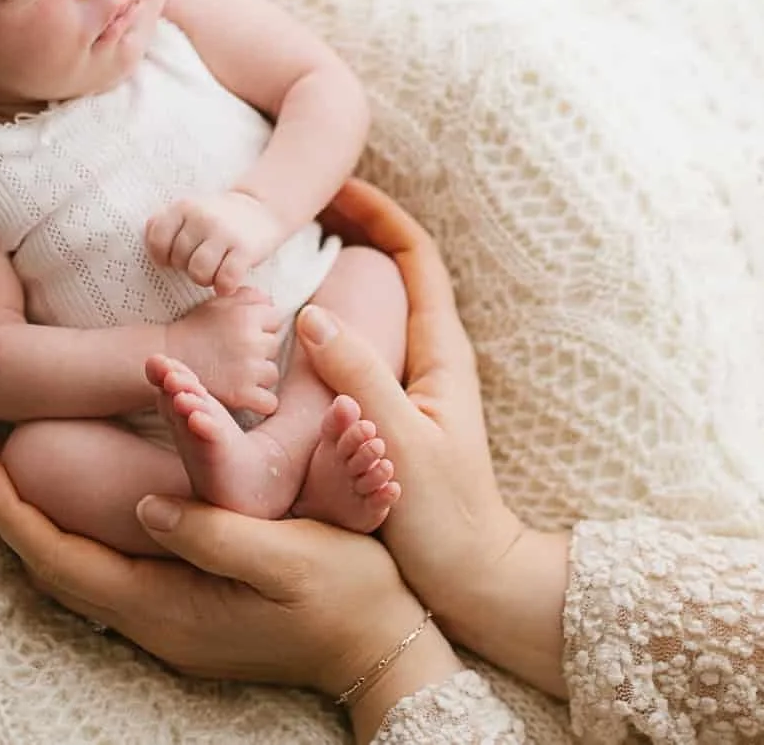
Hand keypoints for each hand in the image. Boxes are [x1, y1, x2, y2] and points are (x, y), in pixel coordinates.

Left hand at [0, 458, 464, 740]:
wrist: (388, 649)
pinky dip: (84, 537)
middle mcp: (158, 624)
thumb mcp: (286, 557)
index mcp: (169, 608)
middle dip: (17, 515)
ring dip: (47, 525)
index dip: (14, 513)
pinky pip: (113, 576)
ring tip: (23, 474)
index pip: (62, 561)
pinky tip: (91, 504)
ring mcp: (174, 626)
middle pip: (59, 570)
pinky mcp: (192, 616)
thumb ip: (214, 534)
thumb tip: (146, 506)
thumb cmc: (347, 597)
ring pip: (83, 575)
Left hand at [147, 190, 284, 295]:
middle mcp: (202, 217)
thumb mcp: (189, 210)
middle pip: (178, 260)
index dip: (162, 256)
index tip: (175, 257)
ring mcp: (224, 232)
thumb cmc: (217, 218)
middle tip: (202, 261)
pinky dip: (224, 287)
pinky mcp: (245, 249)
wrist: (261, 208)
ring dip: (205, 279)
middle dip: (187, 267)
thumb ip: (164, 222)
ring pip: (198, 273)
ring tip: (214, 272)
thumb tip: (151, 244)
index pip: (157, 240)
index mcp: (184, 207)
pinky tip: (227, 284)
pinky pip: (225, 279)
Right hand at [162, 286, 282, 415]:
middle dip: (260, 350)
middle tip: (234, 353)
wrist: (166, 359)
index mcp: (248, 315)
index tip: (243, 334)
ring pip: (272, 374)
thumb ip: (248, 297)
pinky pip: (268, 402)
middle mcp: (252, 341)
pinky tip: (243, 394)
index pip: (276, 320)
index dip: (261, 327)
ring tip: (234, 372)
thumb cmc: (195, 329)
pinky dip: (259, 402)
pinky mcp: (242, 394)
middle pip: (275, 346)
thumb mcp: (219, 303)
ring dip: (258, 376)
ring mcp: (249, 369)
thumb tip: (271, 301)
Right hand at [302, 182, 567, 693]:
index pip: (415, 254)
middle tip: (299, 203)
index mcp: (441, 352)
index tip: (332, 184)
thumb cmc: (442, 518)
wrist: (474, 579)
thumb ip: (356, 378)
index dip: (377, 211)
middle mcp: (433, 356)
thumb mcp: (396, 443)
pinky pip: (362, 342)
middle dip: (355, 225)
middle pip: (396, 266)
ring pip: (378, 302)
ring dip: (342, 266)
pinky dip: (331, 315)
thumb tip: (311, 312)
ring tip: (289, 245)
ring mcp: (415, 382)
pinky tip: (289, 322)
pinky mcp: (394, 410)